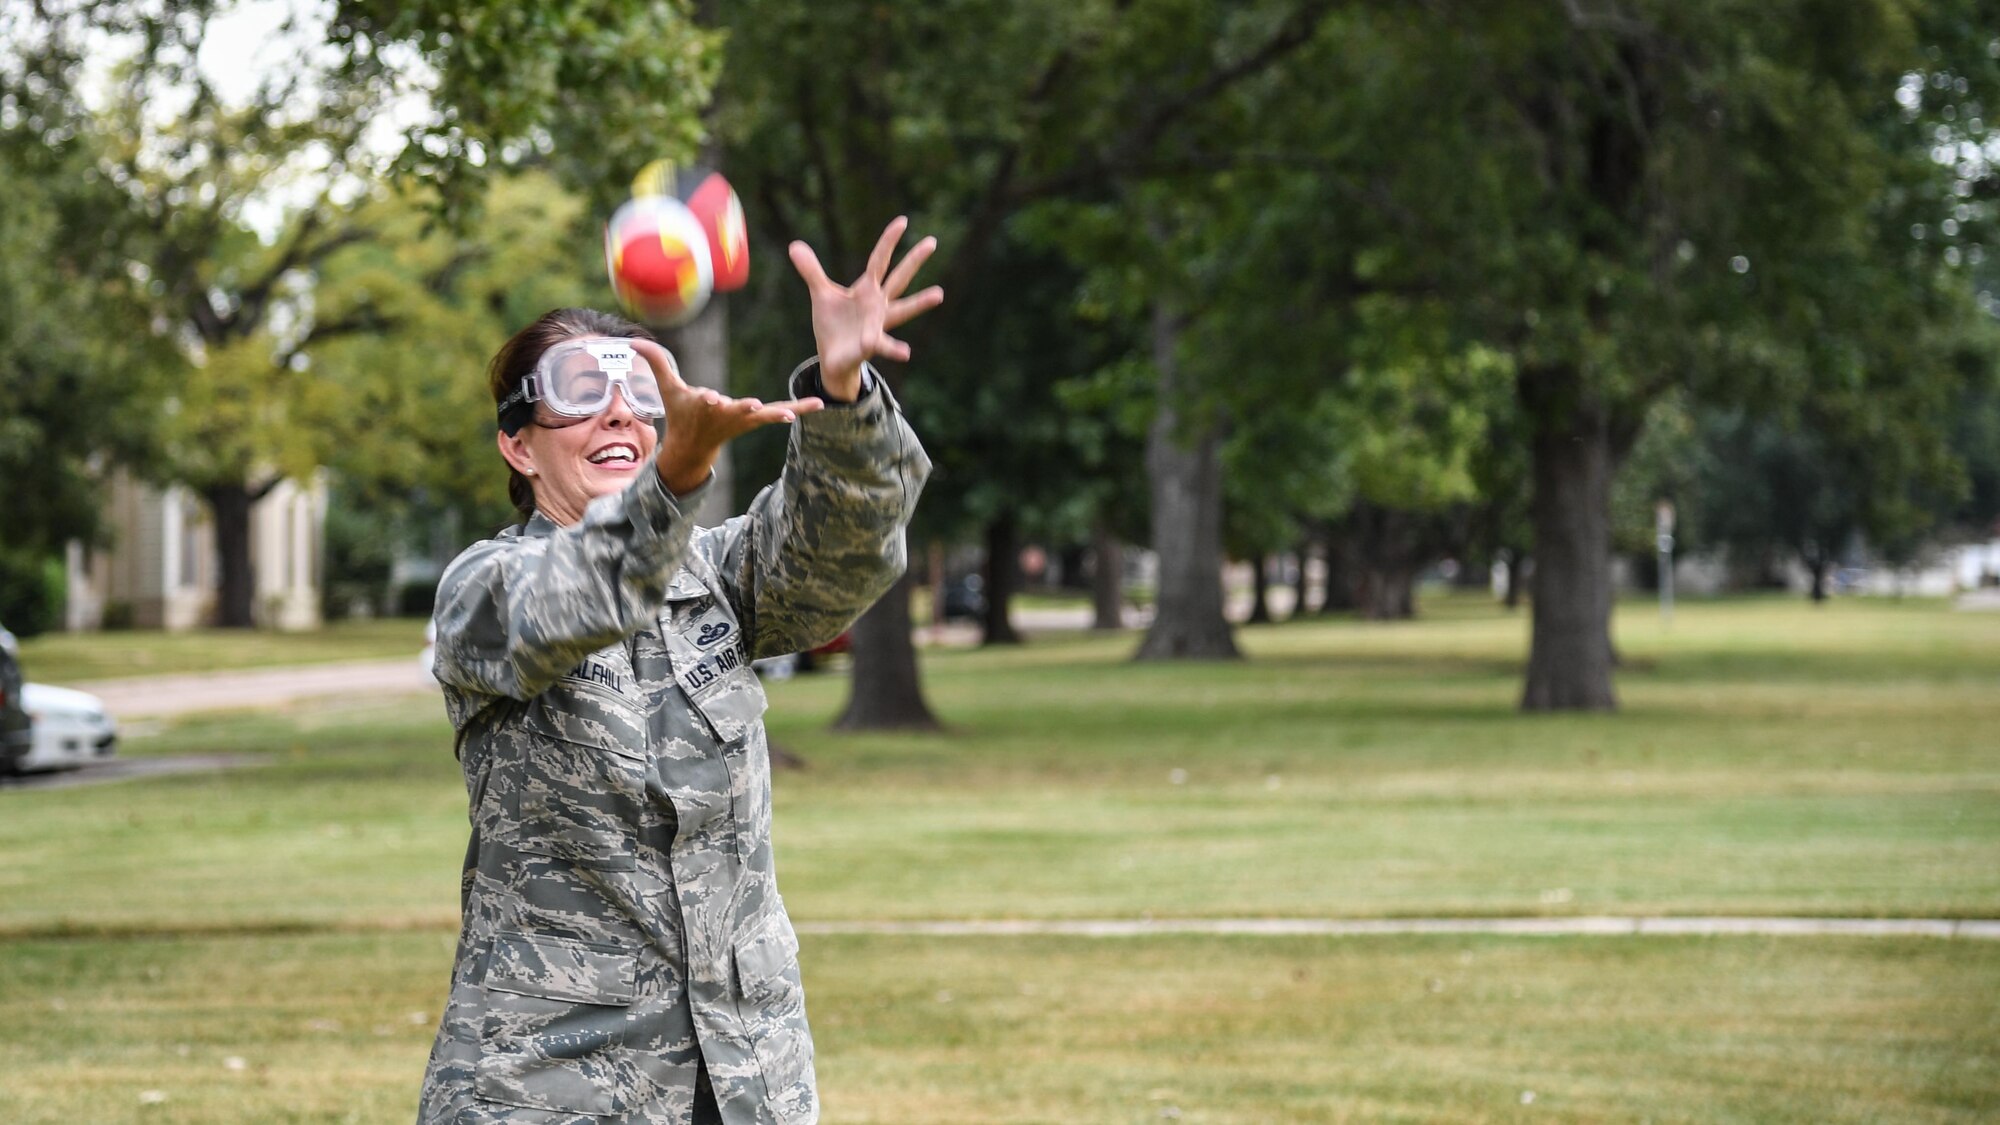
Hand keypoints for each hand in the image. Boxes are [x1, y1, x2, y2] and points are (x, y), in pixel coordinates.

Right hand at [631, 338, 825, 494]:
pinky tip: (818, 404)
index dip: (707, 400)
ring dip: (780, 412)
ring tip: (794, 412)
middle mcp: (725, 414)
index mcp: (703, 406)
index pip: (704, 401)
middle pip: (736, 410)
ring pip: (765, 415)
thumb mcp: (667, 388)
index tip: (708, 398)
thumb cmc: (680, 413)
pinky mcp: (756, 420)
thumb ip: (655, 362)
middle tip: (752, 407)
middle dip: (742, 409)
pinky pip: (780, 413)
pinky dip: (797, 410)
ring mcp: (743, 419)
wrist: (694, 445)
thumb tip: (632, 341)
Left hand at [788, 217, 944, 399]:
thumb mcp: (820, 294)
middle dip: (914, 260)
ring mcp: (877, 324)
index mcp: (867, 289)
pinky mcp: (870, 344)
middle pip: (899, 277)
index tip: (903, 221)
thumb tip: (794, 245)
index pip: (879, 260)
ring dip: (919, 303)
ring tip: (939, 294)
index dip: (888, 241)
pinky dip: (892, 348)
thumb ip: (811, 271)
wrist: (833, 357)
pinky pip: (881, 344)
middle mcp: (878, 304)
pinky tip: (906, 353)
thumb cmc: (832, 324)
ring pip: (902, 310)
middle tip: (932, 241)